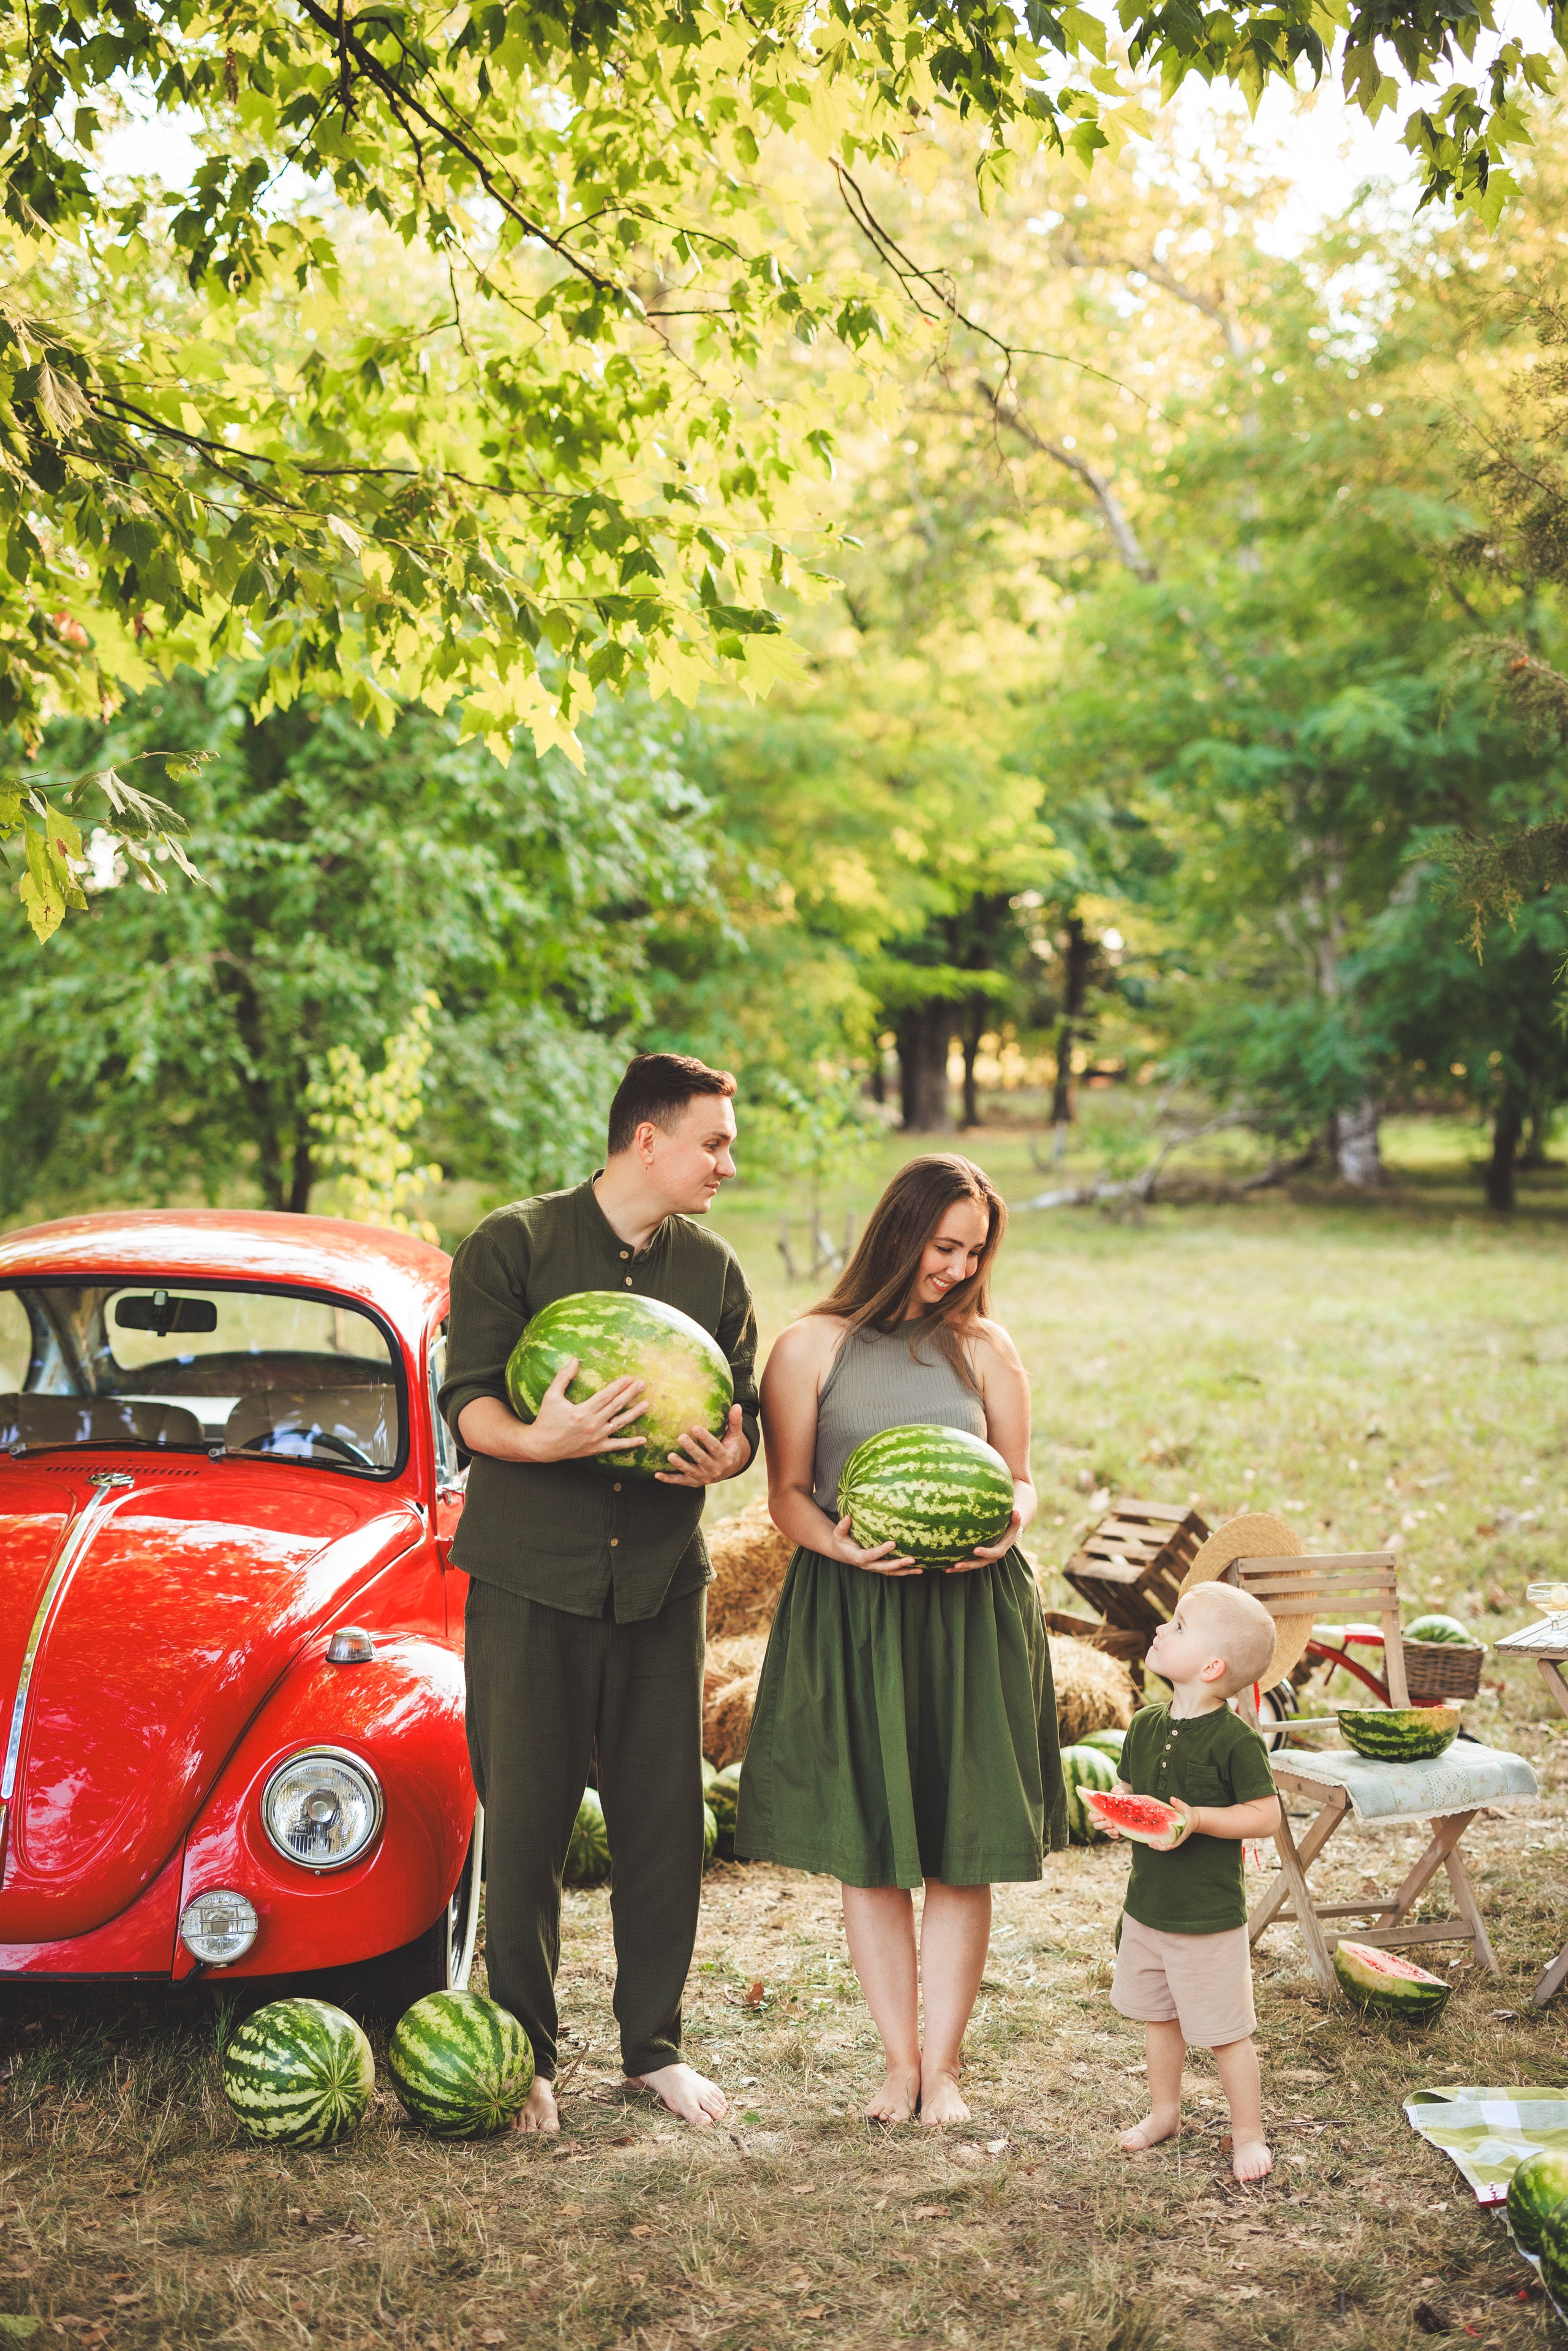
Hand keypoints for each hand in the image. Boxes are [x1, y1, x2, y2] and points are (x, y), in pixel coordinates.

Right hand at [522, 1359, 646, 1462]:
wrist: (541, 1446)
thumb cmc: (546, 1419)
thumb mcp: (551, 1396)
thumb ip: (563, 1377)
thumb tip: (574, 1360)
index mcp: (582, 1411)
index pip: (606, 1396)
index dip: (619, 1386)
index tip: (629, 1378)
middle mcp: (592, 1425)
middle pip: (616, 1407)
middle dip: (630, 1394)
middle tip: (642, 1385)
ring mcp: (596, 1438)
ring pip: (620, 1424)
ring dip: (634, 1414)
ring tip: (646, 1405)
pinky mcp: (596, 1448)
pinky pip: (616, 1446)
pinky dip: (630, 1443)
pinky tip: (643, 1439)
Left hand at [655, 1404, 751, 1487]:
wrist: (730, 1469)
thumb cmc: (730, 1447)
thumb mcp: (735, 1436)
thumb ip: (734, 1422)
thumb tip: (737, 1405)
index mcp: (726, 1458)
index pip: (715, 1447)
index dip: (705, 1438)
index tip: (695, 1427)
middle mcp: (716, 1470)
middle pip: (702, 1459)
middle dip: (691, 1449)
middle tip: (680, 1437)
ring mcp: (704, 1478)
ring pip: (691, 1471)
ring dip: (680, 1464)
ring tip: (670, 1455)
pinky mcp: (695, 1483)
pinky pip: (681, 1481)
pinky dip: (669, 1479)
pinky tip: (657, 1474)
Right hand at [826, 1514, 918, 1575]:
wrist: (841, 1553)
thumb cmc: (840, 1541)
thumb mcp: (838, 1534)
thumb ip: (842, 1526)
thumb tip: (847, 1517)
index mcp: (858, 1557)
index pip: (871, 1555)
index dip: (882, 1550)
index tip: (893, 1543)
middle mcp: (868, 1565)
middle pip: (885, 1567)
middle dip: (898, 1564)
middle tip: (912, 1559)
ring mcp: (874, 1567)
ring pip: (891, 1572)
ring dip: (905, 1571)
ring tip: (920, 1568)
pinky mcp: (879, 1567)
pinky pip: (893, 1571)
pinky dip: (904, 1571)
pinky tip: (917, 1569)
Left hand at [951, 1508, 1021, 1569]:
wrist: (1009, 1533)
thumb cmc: (1011, 1525)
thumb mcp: (1015, 1522)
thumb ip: (1015, 1519)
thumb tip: (1016, 1511)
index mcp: (1001, 1549)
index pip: (993, 1553)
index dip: (985, 1552)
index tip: (975, 1550)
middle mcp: (991, 1557)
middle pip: (979, 1563)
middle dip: (968, 1565)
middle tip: (956, 1565)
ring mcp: (983, 1559)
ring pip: (971, 1565)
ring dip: (960, 1568)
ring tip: (947, 1569)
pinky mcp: (977, 1558)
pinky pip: (967, 1563)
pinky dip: (957, 1566)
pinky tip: (945, 1566)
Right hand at [1099, 1778, 1128, 1837]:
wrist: (1125, 1803)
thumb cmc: (1116, 1796)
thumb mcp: (1116, 1791)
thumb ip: (1116, 1790)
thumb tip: (1120, 1791)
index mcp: (1097, 1810)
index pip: (1091, 1816)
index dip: (1095, 1817)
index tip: (1101, 1816)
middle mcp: (1100, 1819)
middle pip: (1096, 1825)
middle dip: (1102, 1825)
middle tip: (1110, 1823)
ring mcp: (1107, 1826)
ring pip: (1105, 1831)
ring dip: (1109, 1831)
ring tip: (1116, 1830)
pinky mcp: (1114, 1829)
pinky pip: (1112, 1835)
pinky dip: (1114, 1836)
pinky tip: (1118, 1834)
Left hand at [1150, 1799, 1194, 1851]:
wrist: (1194, 1819)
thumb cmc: (1190, 1814)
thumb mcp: (1186, 1808)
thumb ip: (1179, 1804)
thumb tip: (1172, 1799)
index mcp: (1183, 1833)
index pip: (1178, 1841)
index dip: (1172, 1845)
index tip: (1167, 1846)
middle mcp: (1179, 1837)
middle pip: (1170, 1846)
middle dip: (1161, 1847)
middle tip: (1153, 1843)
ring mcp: (1175, 1837)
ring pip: (1167, 1846)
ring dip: (1158, 1846)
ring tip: (1150, 1844)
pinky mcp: (1172, 1836)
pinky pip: (1165, 1841)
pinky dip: (1159, 1843)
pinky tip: (1152, 1841)